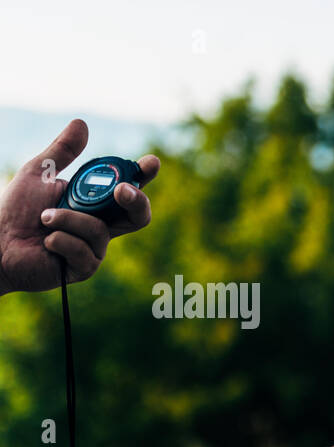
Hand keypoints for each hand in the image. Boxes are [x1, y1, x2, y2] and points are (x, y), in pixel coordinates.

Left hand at [0, 119, 159, 294]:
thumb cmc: (16, 210)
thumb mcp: (40, 173)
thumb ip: (63, 151)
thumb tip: (82, 124)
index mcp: (95, 204)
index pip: (128, 191)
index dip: (144, 177)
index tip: (151, 162)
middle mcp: (100, 226)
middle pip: (138, 216)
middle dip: (135, 200)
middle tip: (121, 190)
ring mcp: (95, 249)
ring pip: (99, 230)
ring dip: (67, 219)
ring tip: (44, 219)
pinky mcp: (84, 267)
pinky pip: (84, 250)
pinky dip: (60, 240)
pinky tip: (46, 243)